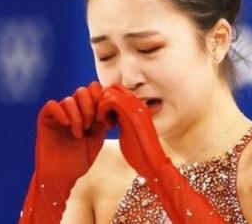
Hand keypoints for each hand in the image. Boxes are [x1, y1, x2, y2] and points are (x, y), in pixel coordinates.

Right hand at [36, 81, 109, 184]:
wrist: (61, 177)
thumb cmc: (79, 161)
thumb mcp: (97, 139)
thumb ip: (102, 121)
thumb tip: (109, 105)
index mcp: (85, 112)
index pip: (94, 91)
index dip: (101, 101)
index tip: (105, 120)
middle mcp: (72, 110)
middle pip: (83, 91)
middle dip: (90, 107)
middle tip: (91, 125)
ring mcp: (58, 114)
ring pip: (69, 100)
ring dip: (77, 116)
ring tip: (79, 134)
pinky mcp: (45, 119)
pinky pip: (51, 105)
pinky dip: (61, 113)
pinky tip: (66, 126)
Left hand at [96, 84, 225, 223]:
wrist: (152, 163)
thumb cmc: (139, 152)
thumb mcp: (128, 130)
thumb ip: (122, 119)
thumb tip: (110, 114)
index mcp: (138, 106)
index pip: (117, 90)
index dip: (105, 101)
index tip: (103, 116)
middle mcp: (138, 103)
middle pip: (112, 87)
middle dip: (101, 100)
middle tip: (99, 117)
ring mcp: (136, 107)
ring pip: (109, 92)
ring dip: (100, 105)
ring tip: (100, 121)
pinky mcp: (131, 114)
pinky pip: (109, 100)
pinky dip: (101, 110)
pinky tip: (103, 123)